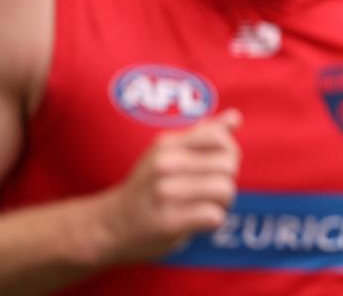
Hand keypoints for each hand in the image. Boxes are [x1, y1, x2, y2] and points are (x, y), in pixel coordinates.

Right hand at [98, 109, 242, 263]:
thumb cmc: (146, 188)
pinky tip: (199, 222)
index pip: (219, 138)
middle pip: (229, 165)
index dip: (229, 154)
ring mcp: (164, 192)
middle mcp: (165, 164)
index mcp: (167, 144)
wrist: (107, 226)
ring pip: (224, 189)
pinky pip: (214, 215)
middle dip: (228, 180)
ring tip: (207, 206)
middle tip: (212, 192)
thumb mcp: (167, 154)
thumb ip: (202, 135)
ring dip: (224, 203)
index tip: (216, 167)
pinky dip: (213, 221)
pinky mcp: (168, 221)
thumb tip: (235, 116)